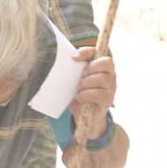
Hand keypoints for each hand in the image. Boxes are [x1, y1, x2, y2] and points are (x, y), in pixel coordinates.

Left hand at [66, 48, 126, 167]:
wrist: (84, 116)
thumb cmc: (78, 93)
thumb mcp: (74, 80)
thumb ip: (72, 69)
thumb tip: (55, 61)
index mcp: (101, 66)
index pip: (100, 51)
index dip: (88, 51)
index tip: (73, 58)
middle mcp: (110, 74)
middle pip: (106, 63)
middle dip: (90, 68)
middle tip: (80, 77)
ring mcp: (111, 87)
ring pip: (104, 78)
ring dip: (87, 83)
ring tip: (79, 88)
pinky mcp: (109, 100)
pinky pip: (101, 93)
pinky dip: (87, 94)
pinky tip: (80, 97)